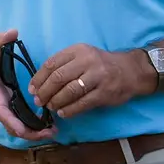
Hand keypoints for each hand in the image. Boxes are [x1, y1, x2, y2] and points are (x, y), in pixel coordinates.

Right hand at [0, 29, 55, 141]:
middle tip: (51, 132)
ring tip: (53, 131)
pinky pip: (20, 123)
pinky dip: (32, 127)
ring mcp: (5, 110)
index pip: (3, 114)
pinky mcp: (8, 109)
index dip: (15, 124)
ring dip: (34, 133)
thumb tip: (13, 32)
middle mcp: (0, 107)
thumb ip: (0, 41)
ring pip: (18, 129)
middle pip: (14, 129)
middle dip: (32, 134)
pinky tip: (47, 125)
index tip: (26, 130)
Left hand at [28, 43, 151, 118]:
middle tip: (38, 101)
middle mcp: (87, 61)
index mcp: (78, 50)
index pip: (52, 63)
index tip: (32, 88)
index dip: (38, 78)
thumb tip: (40, 83)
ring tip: (50, 107)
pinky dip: (70, 110)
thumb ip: (64, 65)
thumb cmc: (101, 64)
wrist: (131, 70)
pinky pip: (82, 103)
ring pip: (69, 91)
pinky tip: (63, 113)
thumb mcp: (83, 56)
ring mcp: (97, 77)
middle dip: (45, 91)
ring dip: (56, 102)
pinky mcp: (105, 92)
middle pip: (58, 78)